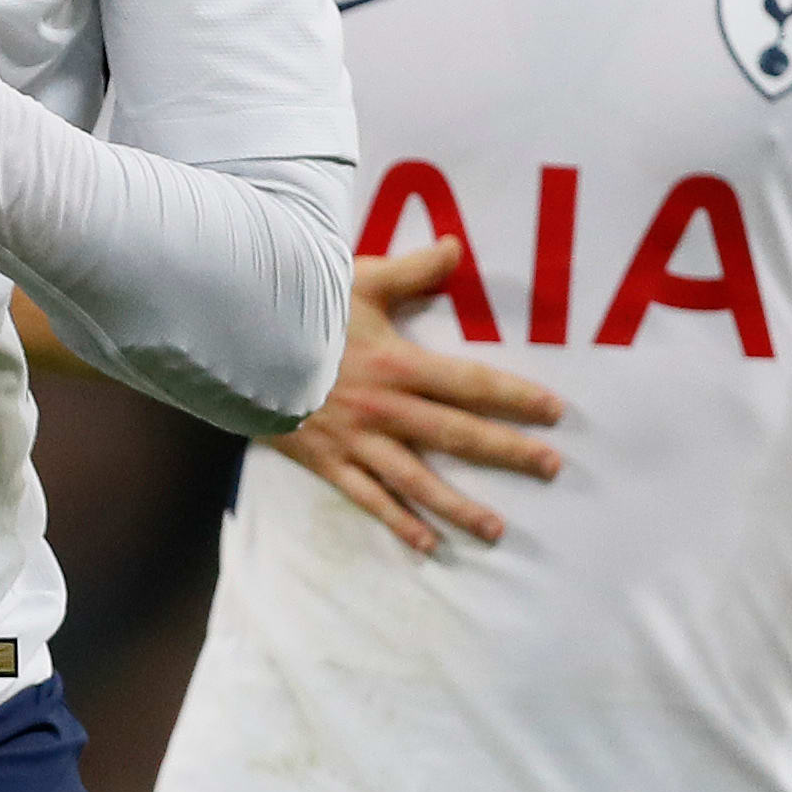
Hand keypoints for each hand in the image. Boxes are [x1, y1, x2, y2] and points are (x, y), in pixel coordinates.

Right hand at [272, 240, 566, 554]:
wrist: (236, 346)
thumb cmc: (299, 309)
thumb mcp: (357, 280)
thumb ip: (411, 270)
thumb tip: (455, 247)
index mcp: (399, 364)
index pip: (470, 383)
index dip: (515, 397)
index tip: (555, 411)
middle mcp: (386, 409)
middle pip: (458, 435)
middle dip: (509, 453)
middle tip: (552, 469)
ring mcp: (357, 441)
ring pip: (418, 481)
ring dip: (460, 507)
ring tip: (498, 530)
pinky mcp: (329, 462)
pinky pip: (370, 500)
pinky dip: (400, 524)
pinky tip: (429, 544)